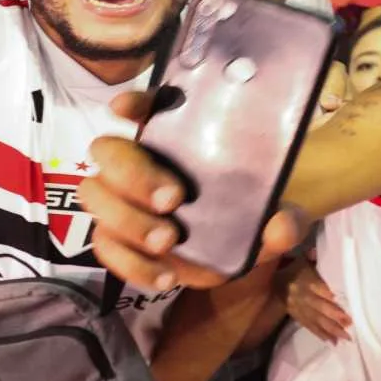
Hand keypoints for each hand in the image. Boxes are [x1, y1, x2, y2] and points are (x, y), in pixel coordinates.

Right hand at [79, 91, 306, 288]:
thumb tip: (282, 226)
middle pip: (106, 150)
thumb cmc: (250, 209)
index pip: (146, 106)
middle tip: (173, 200)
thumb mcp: (276, 213)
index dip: (133, 103)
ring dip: (127, 219)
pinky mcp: (118, 238)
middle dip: (134, 174)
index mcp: (174, 135)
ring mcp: (122, 199)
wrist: (238, 247)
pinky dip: (131, 264)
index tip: (125, 109)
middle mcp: (139, 160)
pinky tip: (166, 277)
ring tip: (168, 242)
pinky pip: (105, 247)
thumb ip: (285, 217)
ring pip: (95, 197)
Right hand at [282, 258, 350, 342]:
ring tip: (345, 337)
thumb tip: (318, 254)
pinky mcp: (297, 317)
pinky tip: (333, 342)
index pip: (319, 289)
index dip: (330, 297)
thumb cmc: (293, 269)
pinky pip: (310, 327)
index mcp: (305, 281)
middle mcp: (302, 296)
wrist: (271, 283)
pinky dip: (321, 334)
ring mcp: (299, 309)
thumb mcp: (301, 260)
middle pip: (320, 307)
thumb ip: (313, 258)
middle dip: (335, 317)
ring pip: (316, 320)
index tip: (342, 303)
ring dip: (331, 329)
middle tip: (349, 324)